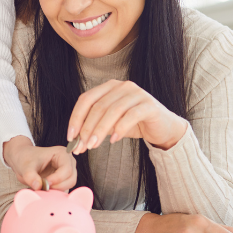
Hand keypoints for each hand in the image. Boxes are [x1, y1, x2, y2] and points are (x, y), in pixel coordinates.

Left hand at [3, 136, 77, 190]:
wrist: (23, 159)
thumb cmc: (26, 159)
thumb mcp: (26, 167)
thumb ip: (30, 176)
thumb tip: (38, 186)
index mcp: (62, 153)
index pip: (67, 169)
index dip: (57, 179)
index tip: (45, 183)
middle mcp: (68, 161)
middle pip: (71, 178)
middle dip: (58, 185)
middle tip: (44, 188)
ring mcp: (68, 170)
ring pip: (70, 184)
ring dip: (58, 189)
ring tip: (44, 188)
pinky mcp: (64, 178)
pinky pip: (65, 187)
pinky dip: (57, 191)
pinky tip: (46, 189)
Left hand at [67, 80, 186, 154]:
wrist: (162, 128)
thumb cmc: (134, 124)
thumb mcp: (110, 124)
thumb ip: (95, 126)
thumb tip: (75, 141)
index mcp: (110, 87)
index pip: (86, 99)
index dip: (76, 117)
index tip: (70, 136)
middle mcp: (123, 86)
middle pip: (98, 106)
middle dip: (87, 128)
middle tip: (81, 146)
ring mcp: (137, 93)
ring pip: (113, 111)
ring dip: (100, 130)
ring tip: (93, 146)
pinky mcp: (149, 105)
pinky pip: (131, 116)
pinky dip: (119, 129)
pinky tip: (113, 141)